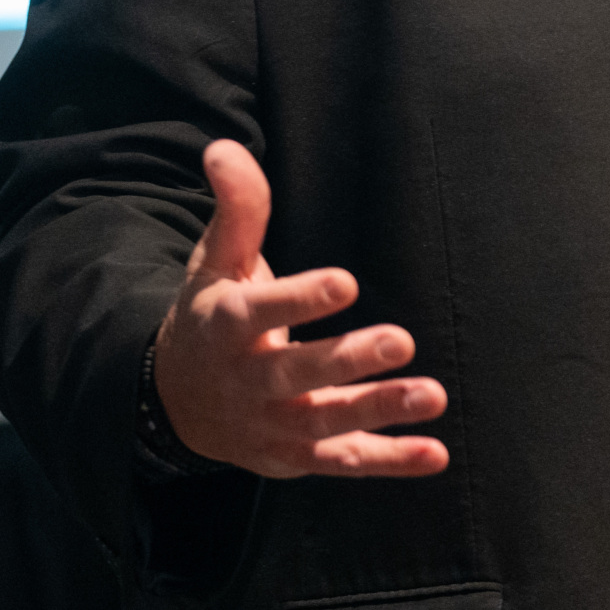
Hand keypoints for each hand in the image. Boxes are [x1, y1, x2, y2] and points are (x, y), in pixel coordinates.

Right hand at [151, 140, 449, 478]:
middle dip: (348, 361)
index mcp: (228, 326)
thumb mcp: (214, 261)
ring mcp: (273, 424)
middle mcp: (249, 380)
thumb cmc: (211, 315)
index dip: (301, 300)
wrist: (173, 401)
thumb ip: (238, 209)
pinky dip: (390, 461)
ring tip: (434, 395)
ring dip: (381, 410)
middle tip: (402, 340)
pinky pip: (344, 461)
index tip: (346, 282)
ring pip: (327, 423)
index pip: (262, 312)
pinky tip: (436, 454)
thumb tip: (225, 148)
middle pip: (298, 374)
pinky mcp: (296, 455)